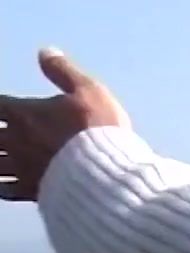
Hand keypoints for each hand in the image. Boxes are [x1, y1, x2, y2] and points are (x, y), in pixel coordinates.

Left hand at [0, 47, 131, 201]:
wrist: (106, 172)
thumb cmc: (98, 129)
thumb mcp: (89, 90)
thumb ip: (63, 71)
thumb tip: (46, 52)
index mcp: (24, 114)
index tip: (1, 107)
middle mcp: (15, 140)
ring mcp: (21, 167)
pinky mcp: (30, 190)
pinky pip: (4, 190)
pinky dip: (0, 186)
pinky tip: (1, 185)